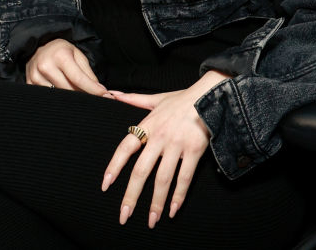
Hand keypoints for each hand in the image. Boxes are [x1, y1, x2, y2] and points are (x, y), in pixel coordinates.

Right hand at [25, 38, 106, 94]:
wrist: (39, 46)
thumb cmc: (61, 51)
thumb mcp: (78, 56)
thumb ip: (89, 74)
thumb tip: (101, 93)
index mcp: (60, 56)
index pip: (79, 79)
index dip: (93, 90)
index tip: (105, 97)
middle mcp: (45, 66)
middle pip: (69, 90)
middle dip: (83, 95)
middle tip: (91, 96)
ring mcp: (35, 76)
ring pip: (58, 96)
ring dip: (69, 97)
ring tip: (74, 92)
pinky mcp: (29, 83)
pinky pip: (47, 97)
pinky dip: (57, 98)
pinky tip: (61, 93)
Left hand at [101, 70, 229, 228]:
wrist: (210, 94)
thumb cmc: (181, 99)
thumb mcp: (156, 98)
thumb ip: (132, 99)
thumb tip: (110, 94)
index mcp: (147, 125)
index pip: (125, 148)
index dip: (114, 166)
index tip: (105, 184)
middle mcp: (159, 138)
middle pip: (141, 170)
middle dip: (131, 195)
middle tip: (124, 215)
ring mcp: (177, 146)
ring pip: (163, 179)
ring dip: (156, 202)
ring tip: (151, 220)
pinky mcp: (194, 152)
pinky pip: (185, 178)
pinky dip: (179, 196)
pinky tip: (173, 210)